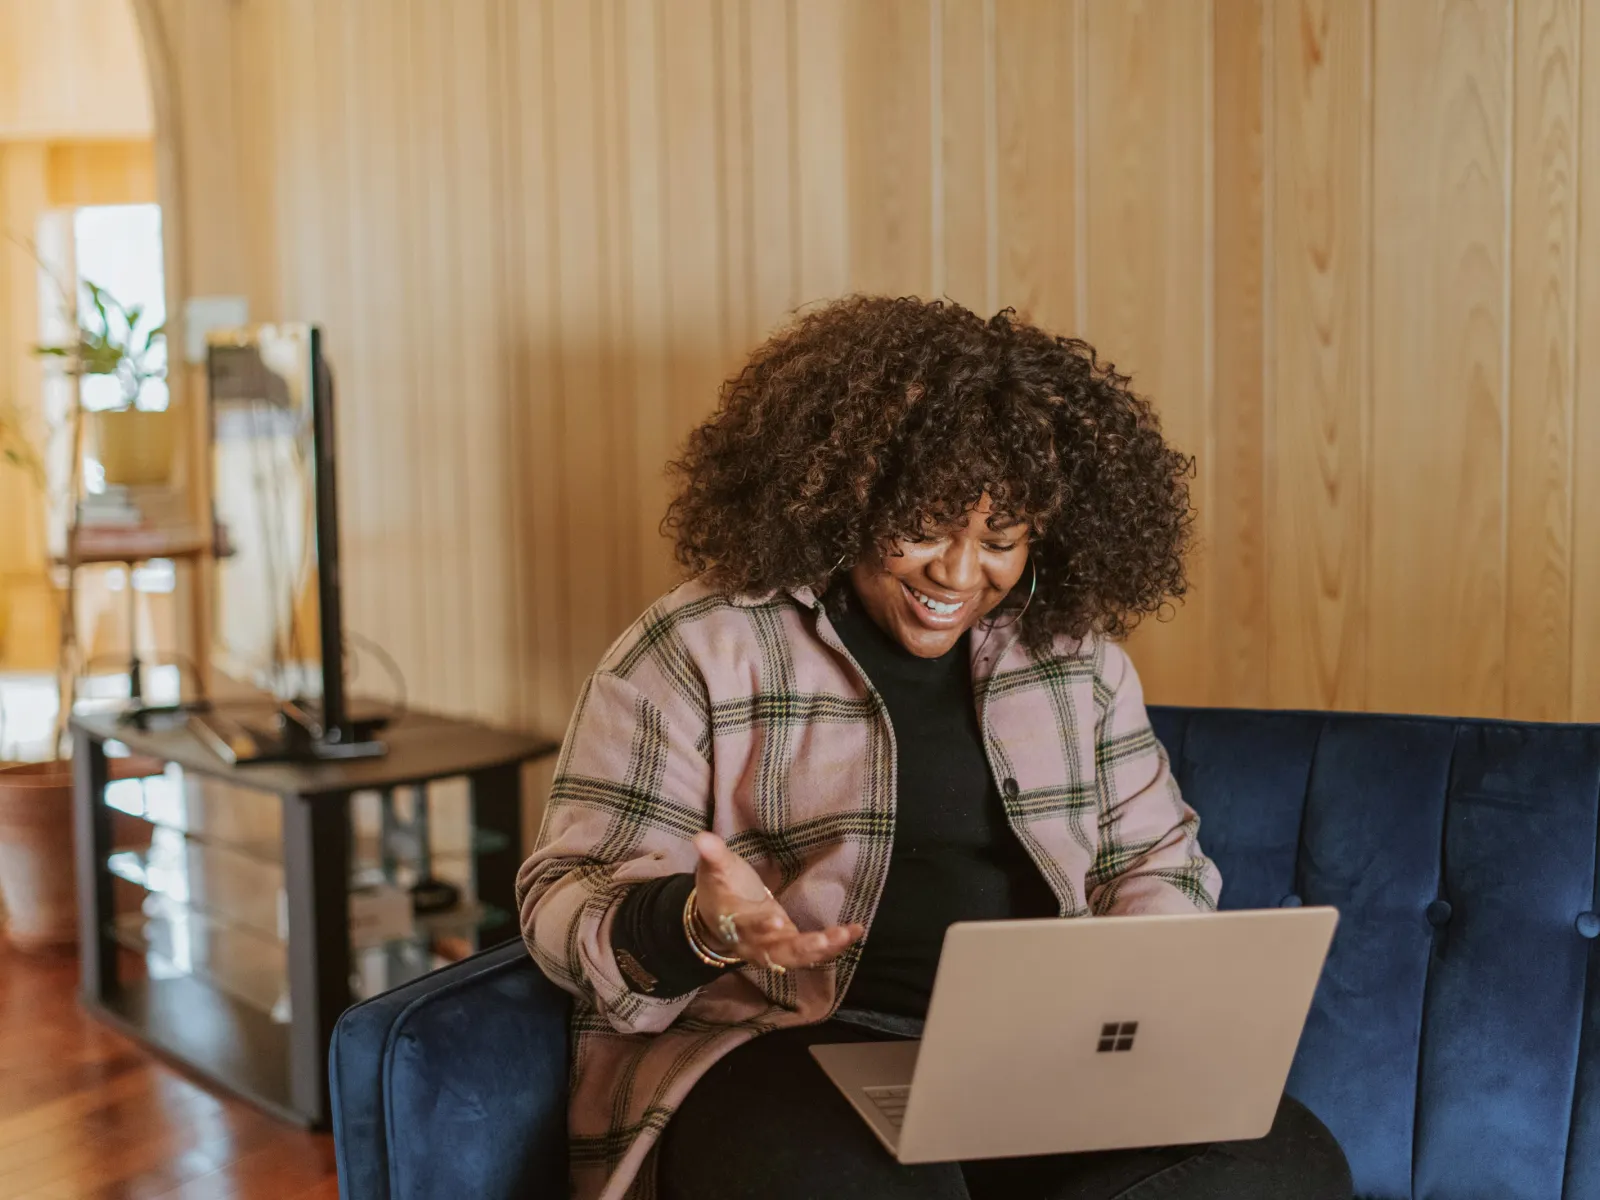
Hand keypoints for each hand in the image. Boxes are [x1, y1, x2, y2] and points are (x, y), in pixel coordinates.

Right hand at [692, 832, 864, 969]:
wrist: (718, 920)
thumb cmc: (720, 889)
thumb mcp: (715, 870)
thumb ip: (713, 855)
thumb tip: (701, 837)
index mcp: (733, 921)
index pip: (746, 925)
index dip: (759, 925)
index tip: (776, 920)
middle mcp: (753, 942)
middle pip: (775, 951)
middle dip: (801, 947)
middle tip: (824, 940)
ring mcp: (772, 949)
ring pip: (797, 956)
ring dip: (823, 949)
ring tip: (846, 934)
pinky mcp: (789, 948)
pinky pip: (811, 952)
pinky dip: (833, 946)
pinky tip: (854, 932)